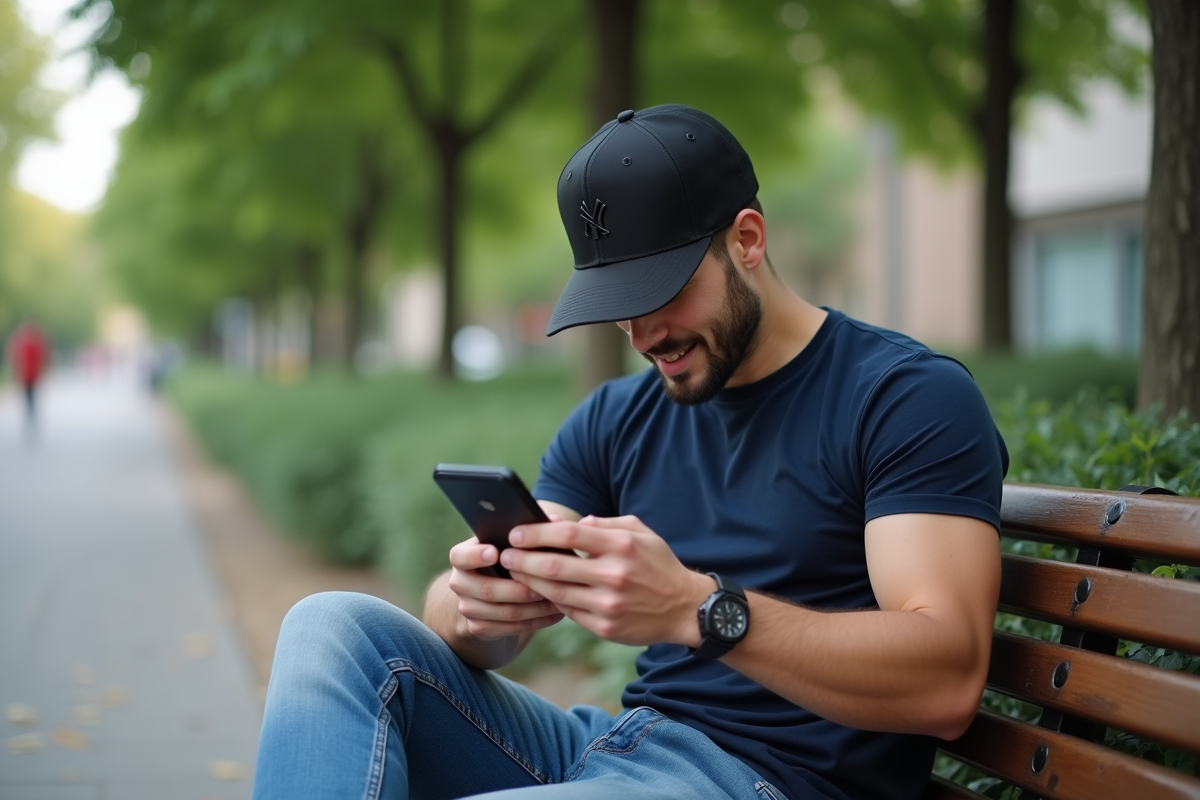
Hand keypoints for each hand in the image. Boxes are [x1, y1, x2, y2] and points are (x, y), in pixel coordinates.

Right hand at [446, 536, 564, 640]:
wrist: (491, 593)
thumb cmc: (507, 559)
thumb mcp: (510, 544)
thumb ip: (529, 531)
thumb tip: (555, 519)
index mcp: (462, 557)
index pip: (460, 556)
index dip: (475, 555)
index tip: (495, 552)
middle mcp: (460, 583)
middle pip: (487, 590)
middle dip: (519, 589)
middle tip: (544, 584)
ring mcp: (468, 608)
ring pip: (504, 612)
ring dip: (534, 608)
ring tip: (559, 599)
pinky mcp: (479, 628)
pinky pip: (510, 629)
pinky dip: (536, 621)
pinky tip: (555, 614)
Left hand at [498, 515, 712, 646]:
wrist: (685, 608)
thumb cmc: (658, 565)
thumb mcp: (640, 533)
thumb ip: (605, 524)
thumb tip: (571, 522)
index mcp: (621, 545)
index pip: (569, 533)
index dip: (537, 533)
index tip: (516, 532)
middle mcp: (614, 574)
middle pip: (554, 565)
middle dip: (522, 559)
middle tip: (504, 555)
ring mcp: (608, 604)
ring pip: (556, 592)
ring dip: (529, 582)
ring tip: (514, 573)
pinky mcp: (605, 627)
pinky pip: (568, 612)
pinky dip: (551, 601)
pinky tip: (539, 592)